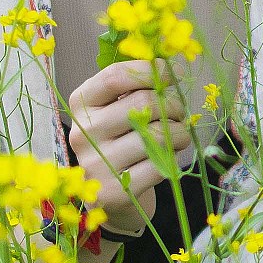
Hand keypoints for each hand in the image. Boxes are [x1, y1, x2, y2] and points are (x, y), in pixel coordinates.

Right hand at [63, 58, 211, 235]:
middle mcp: (83, 133)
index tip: (170, 74)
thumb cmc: (122, 142)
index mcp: (81, 104)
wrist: (111, 196)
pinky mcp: (113, 192)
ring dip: (180, 132)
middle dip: (173, 104)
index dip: (151, 71)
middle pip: (141, 103)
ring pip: (156, 136)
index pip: (116, 76)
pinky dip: (173, 159)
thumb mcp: (118, 109)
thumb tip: (169, 67)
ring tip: (179, 135)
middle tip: (180, 111)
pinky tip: (169, 158)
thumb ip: (137, 87)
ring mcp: (95, 164)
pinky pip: (159, 166)